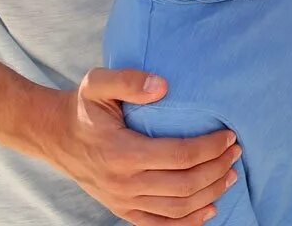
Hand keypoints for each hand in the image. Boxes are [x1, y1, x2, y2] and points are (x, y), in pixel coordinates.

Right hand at [42, 67, 240, 224]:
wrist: (55, 136)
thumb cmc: (82, 107)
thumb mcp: (97, 84)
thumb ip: (128, 80)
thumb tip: (162, 86)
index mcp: (121, 152)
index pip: (180, 156)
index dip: (210, 148)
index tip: (229, 135)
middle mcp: (124, 183)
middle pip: (185, 185)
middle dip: (217, 169)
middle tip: (236, 153)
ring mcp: (123, 201)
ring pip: (178, 208)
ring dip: (211, 194)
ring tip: (230, 175)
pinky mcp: (122, 210)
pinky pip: (161, 225)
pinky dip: (189, 223)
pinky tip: (209, 209)